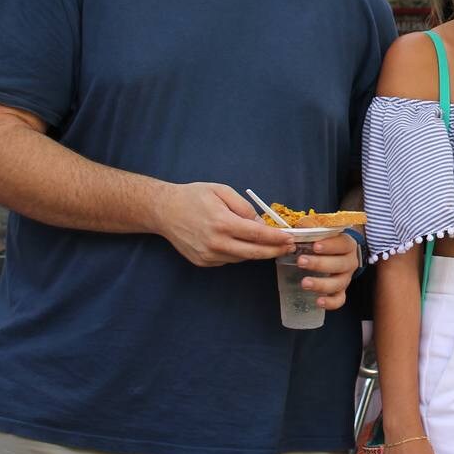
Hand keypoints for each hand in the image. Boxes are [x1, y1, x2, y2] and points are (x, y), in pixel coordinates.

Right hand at [151, 182, 292, 266]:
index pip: (257, 234)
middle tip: (289, 247)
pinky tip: (243, 244)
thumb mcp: (222, 191)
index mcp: (222, 222)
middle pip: (253, 252)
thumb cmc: (194, 196)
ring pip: (242, 257)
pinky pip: (228, 259)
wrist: (164, 210)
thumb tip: (261, 224)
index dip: (276, 238)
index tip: (290, 238)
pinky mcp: (203, 262)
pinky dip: (239, 253)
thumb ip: (244, 207)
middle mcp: (215, 243)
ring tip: (271, 245)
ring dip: (258, 252)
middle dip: (274, 251)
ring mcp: (208, 255)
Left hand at [299, 231, 360, 309]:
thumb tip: (302, 225)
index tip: (314, 246)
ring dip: (322, 284)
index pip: (342, 244)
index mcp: (347, 245)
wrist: (343, 252)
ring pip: (339, 283)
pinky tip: (318, 302)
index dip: (330, 246)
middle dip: (319, 264)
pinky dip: (330, 303)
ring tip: (304, 283)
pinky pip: (339, 300)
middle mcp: (349, 262)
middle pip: (340, 265)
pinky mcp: (341, 291)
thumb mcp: (324, 230)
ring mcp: (346, 278)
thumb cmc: (329, 241)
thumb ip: (313, 226)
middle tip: (301, 262)